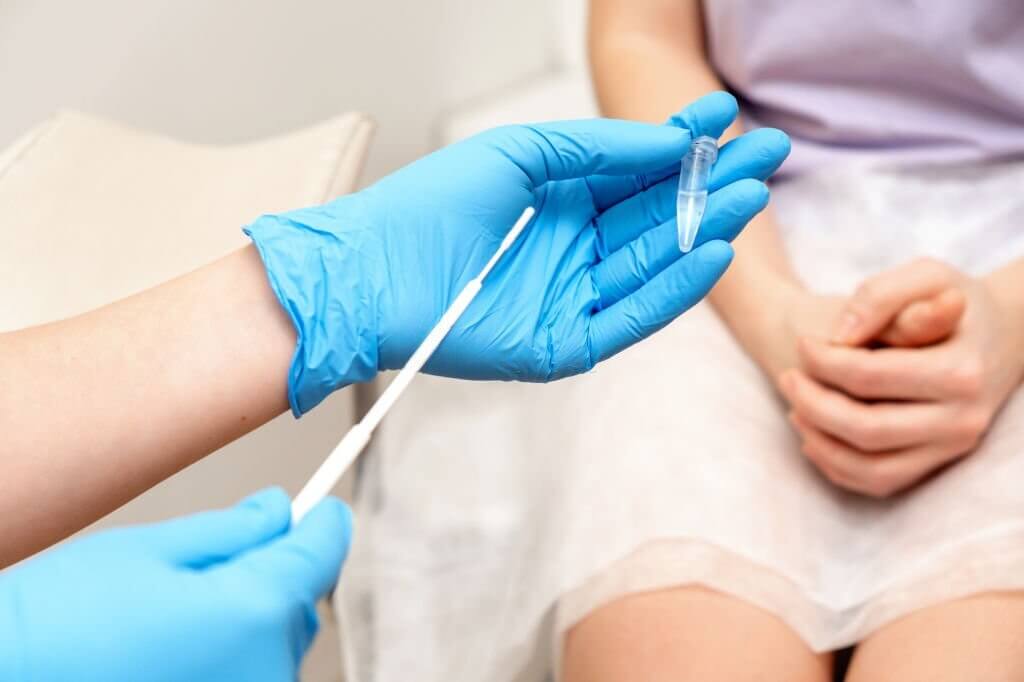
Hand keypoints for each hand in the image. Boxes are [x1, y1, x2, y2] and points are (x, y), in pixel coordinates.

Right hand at [0, 489, 351, 681]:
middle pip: (299, 602)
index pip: (320, 555)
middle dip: (275, 570)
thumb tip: (279, 512)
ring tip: (182, 611)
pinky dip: (233, 655)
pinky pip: (254, 674)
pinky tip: (181, 646)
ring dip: (252, 618)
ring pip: (276, 643)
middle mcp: (268, 669)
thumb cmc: (60, 622)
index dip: (324, 524)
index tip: (325, 509)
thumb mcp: (150, 550)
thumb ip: (232, 530)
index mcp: (254, 612)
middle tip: (226, 554)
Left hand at [246, 92, 789, 413]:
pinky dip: (671, 288)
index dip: (686, 145)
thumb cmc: (431, 205)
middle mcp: (576, 247)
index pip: (641, 172)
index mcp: (564, 200)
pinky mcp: (565, 342)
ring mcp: (573, 296)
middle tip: (768, 156)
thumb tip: (671, 140)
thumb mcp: (521, 154)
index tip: (729, 116)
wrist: (370, 270)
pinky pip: (629, 316)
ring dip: (704, 232)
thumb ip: (597, 147)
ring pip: (652, 264)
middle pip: (659, 217)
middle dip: (714, 185)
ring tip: (750, 197)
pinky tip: (709, 254)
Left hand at [780, 259, 1023, 496]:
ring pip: (870, 467)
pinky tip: (813, 434)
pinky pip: (877, 482)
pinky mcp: (936, 466)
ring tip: (794, 407)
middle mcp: (963, 420)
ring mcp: (951, 449)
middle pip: (867, 429)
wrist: (994, 334)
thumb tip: (844, 335)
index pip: (869, 377)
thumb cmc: (947, 299)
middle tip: (787, 378)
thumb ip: (881, 296)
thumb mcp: (924, 275)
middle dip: (812, 405)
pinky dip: (836, 465)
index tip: (803, 343)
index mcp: (962, 372)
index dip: (822, 362)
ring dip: (819, 441)